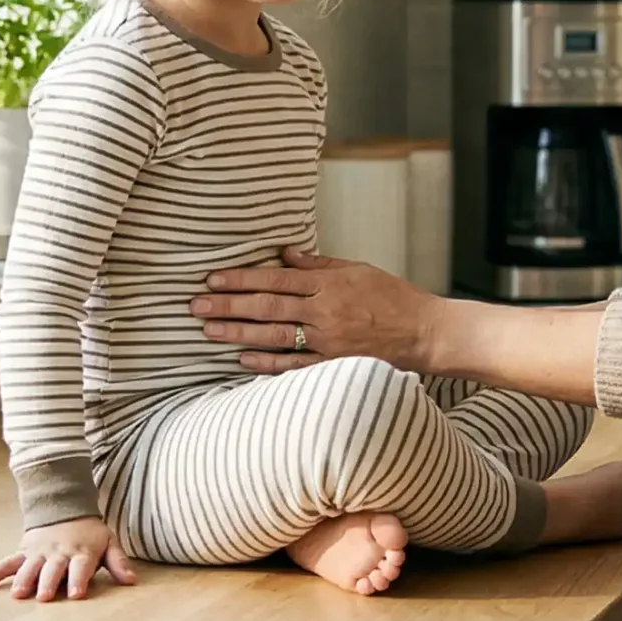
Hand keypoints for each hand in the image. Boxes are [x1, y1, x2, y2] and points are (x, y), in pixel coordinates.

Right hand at [0, 516, 135, 600]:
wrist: (64, 507)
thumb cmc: (89, 533)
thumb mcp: (109, 542)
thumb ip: (118, 562)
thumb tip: (132, 581)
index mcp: (82, 552)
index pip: (81, 567)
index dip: (79, 580)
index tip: (77, 594)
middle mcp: (59, 553)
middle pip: (53, 569)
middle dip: (48, 582)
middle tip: (43, 597)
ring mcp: (39, 552)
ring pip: (30, 566)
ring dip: (24, 579)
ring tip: (17, 594)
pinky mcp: (24, 551)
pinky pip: (8, 561)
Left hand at [192, 248, 441, 373]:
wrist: (425, 333)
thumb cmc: (394, 298)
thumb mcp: (359, 270)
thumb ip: (320, 265)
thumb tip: (285, 255)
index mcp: (330, 284)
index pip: (276, 278)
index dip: (242, 278)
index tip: (213, 277)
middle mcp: (325, 312)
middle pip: (267, 306)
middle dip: (228, 304)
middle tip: (195, 304)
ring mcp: (328, 342)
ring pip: (273, 335)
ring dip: (237, 332)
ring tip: (207, 329)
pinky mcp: (333, 365)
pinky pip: (294, 365)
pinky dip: (266, 363)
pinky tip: (241, 359)